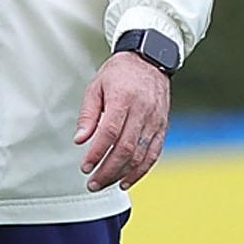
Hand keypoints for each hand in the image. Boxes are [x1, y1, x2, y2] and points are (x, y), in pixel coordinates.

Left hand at [75, 51, 171, 191]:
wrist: (149, 60)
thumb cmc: (120, 73)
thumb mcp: (96, 87)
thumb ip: (88, 115)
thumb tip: (80, 140)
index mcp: (123, 98)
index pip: (109, 132)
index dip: (96, 153)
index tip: (85, 166)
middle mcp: (142, 111)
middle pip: (125, 148)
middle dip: (107, 170)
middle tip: (92, 183)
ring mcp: (155, 120)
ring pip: (140, 155)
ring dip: (121, 174)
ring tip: (104, 183)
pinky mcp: (162, 127)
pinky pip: (153, 154)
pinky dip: (140, 171)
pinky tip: (125, 181)